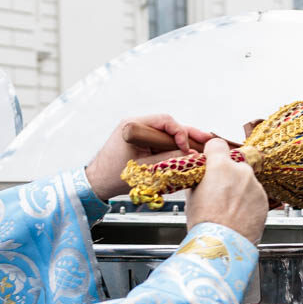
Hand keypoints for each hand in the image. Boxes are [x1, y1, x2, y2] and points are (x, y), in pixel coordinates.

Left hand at [86, 114, 214, 197]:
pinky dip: (172, 145)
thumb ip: (169, 159)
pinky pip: (160, 139)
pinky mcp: (140, 140)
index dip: (180, 133)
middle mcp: (135, 124)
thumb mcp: (146, 169)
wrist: (97, 182)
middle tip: (206, 139)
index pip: (164, 121)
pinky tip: (187, 150)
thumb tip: (191, 155)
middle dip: (187, 133)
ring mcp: (138, 131)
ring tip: (201, 145)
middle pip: (168, 125)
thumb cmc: (114, 176)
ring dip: (182, 139)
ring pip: (166, 132)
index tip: (187, 147)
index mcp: (133, 126)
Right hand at [186, 139, 266, 242]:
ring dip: (239, 190)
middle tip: (218, 194)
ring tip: (228, 210)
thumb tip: (200, 173)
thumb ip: (199, 178)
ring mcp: (255, 185)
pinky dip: (248, 202)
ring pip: (245, 181)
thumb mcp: (192, 196)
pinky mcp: (264, 200)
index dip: (212, 152)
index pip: (217, 144)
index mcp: (220, 167)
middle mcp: (241, 172)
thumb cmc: (206, 223)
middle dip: (227, 176)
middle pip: (233, 165)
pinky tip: (238, 215)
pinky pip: (254, 195)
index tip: (211, 160)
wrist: (223, 245)